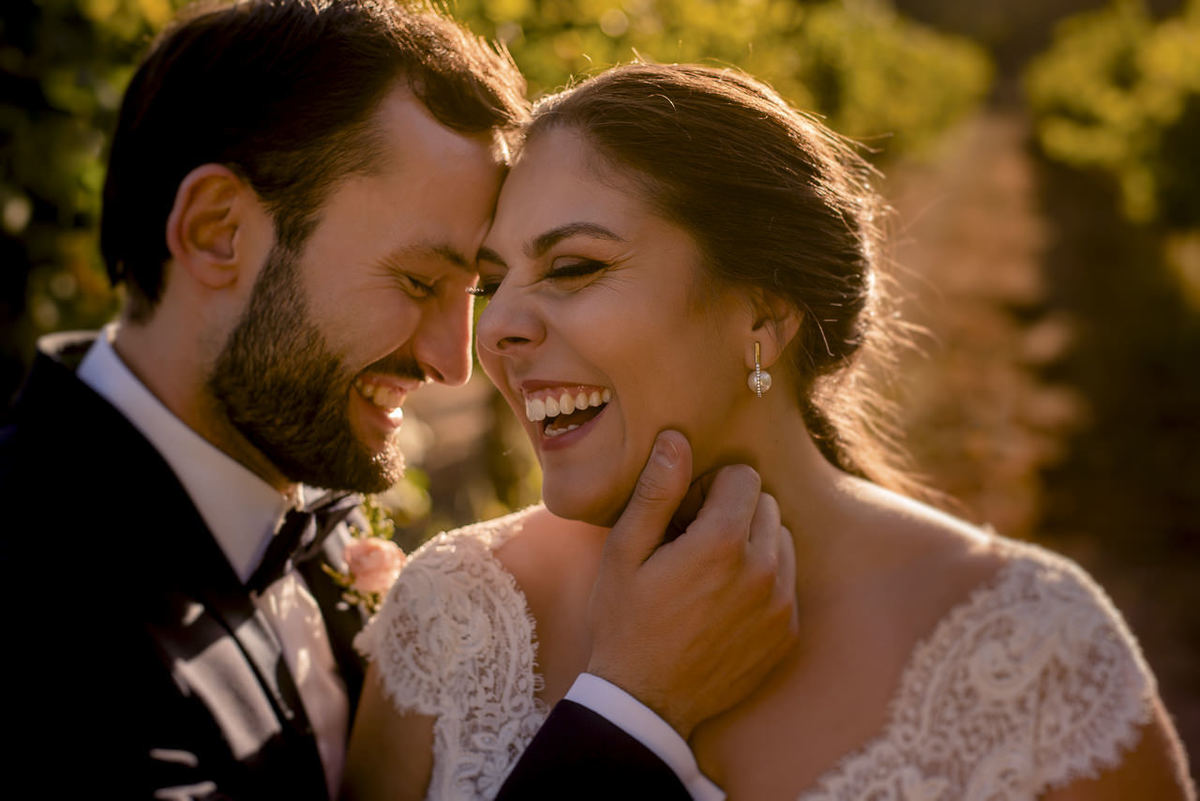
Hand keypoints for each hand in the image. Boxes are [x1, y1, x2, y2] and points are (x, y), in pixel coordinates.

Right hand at [586, 430, 799, 738]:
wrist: (645, 702)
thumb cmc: (626, 621)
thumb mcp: (624, 552)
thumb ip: (656, 492)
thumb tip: (677, 439)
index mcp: (722, 543)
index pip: (744, 476)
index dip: (709, 488)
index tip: (683, 515)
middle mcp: (763, 570)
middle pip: (767, 505)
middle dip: (733, 512)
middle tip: (693, 544)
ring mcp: (781, 605)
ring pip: (782, 541)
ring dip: (752, 545)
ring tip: (709, 575)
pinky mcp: (788, 632)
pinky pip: (787, 582)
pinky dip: (763, 581)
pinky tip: (723, 604)